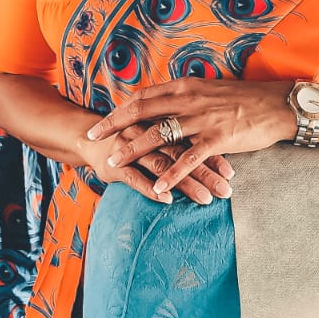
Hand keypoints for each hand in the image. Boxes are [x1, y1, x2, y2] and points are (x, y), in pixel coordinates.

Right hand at [83, 126, 233, 206]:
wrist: (87, 136)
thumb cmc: (128, 134)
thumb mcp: (153, 125)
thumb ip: (177, 131)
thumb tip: (212, 145)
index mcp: (159, 119)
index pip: (192, 137)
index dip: (212, 155)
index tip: (230, 173)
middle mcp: (148, 130)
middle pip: (182, 151)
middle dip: (206, 172)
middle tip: (226, 191)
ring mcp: (130, 146)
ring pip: (163, 165)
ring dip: (186, 183)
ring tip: (206, 199)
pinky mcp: (115, 164)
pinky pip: (136, 177)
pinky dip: (152, 188)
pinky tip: (168, 199)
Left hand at [87, 80, 290, 194]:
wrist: (275, 105)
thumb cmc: (243, 100)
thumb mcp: (208, 91)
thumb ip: (185, 98)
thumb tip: (164, 107)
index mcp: (185, 87)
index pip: (143, 96)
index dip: (119, 108)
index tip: (101, 119)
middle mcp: (188, 100)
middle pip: (141, 111)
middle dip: (114, 126)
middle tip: (92, 138)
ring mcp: (201, 119)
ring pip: (158, 135)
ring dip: (133, 150)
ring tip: (114, 163)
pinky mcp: (217, 139)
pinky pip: (187, 159)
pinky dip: (170, 174)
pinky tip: (157, 187)